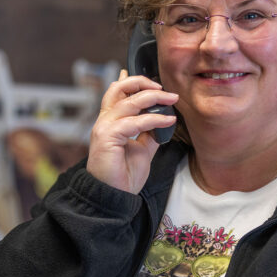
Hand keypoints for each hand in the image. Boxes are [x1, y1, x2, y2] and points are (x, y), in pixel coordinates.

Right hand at [86, 70, 177, 193]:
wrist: (114, 196)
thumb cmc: (123, 175)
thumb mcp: (142, 149)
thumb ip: (149, 132)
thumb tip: (163, 120)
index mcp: (110, 122)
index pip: (117, 93)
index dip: (132, 81)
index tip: (153, 81)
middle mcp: (105, 121)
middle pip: (119, 88)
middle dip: (143, 83)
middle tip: (165, 89)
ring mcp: (104, 127)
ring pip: (129, 101)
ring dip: (154, 98)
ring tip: (172, 100)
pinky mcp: (107, 137)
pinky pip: (134, 122)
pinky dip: (154, 119)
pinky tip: (168, 121)